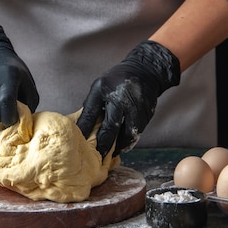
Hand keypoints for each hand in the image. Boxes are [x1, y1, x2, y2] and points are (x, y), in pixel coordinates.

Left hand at [76, 41, 179, 157]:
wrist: (146, 72)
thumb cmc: (117, 80)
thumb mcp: (100, 87)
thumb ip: (91, 105)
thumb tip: (80, 126)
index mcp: (110, 93)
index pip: (94, 114)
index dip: (86, 129)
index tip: (80, 142)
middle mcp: (125, 102)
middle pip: (113, 129)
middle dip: (104, 145)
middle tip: (97, 156)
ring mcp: (139, 110)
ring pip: (128, 135)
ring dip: (118, 146)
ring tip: (109, 154)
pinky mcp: (147, 116)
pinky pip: (137, 133)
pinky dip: (128, 141)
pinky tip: (121, 145)